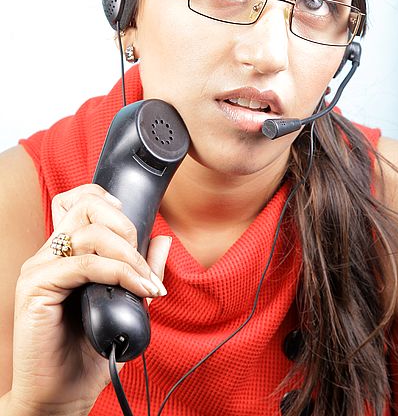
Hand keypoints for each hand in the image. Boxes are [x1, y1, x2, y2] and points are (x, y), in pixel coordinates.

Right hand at [8, 184, 170, 415]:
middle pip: (87, 206)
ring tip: (145, 281)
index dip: (110, 203)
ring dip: (128, 254)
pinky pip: (85, 265)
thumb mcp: (126, 301)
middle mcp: (49, 254)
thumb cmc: (89, 350)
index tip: (136, 232)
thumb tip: (162, 238)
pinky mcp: (36, 288)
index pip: (81, 201)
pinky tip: (137, 288)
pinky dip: (119, 273)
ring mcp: (40, 268)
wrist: (62, 394)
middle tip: (142, 263)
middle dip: (126, 227)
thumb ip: (141, 268)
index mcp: (65, 252)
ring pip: (89, 232)